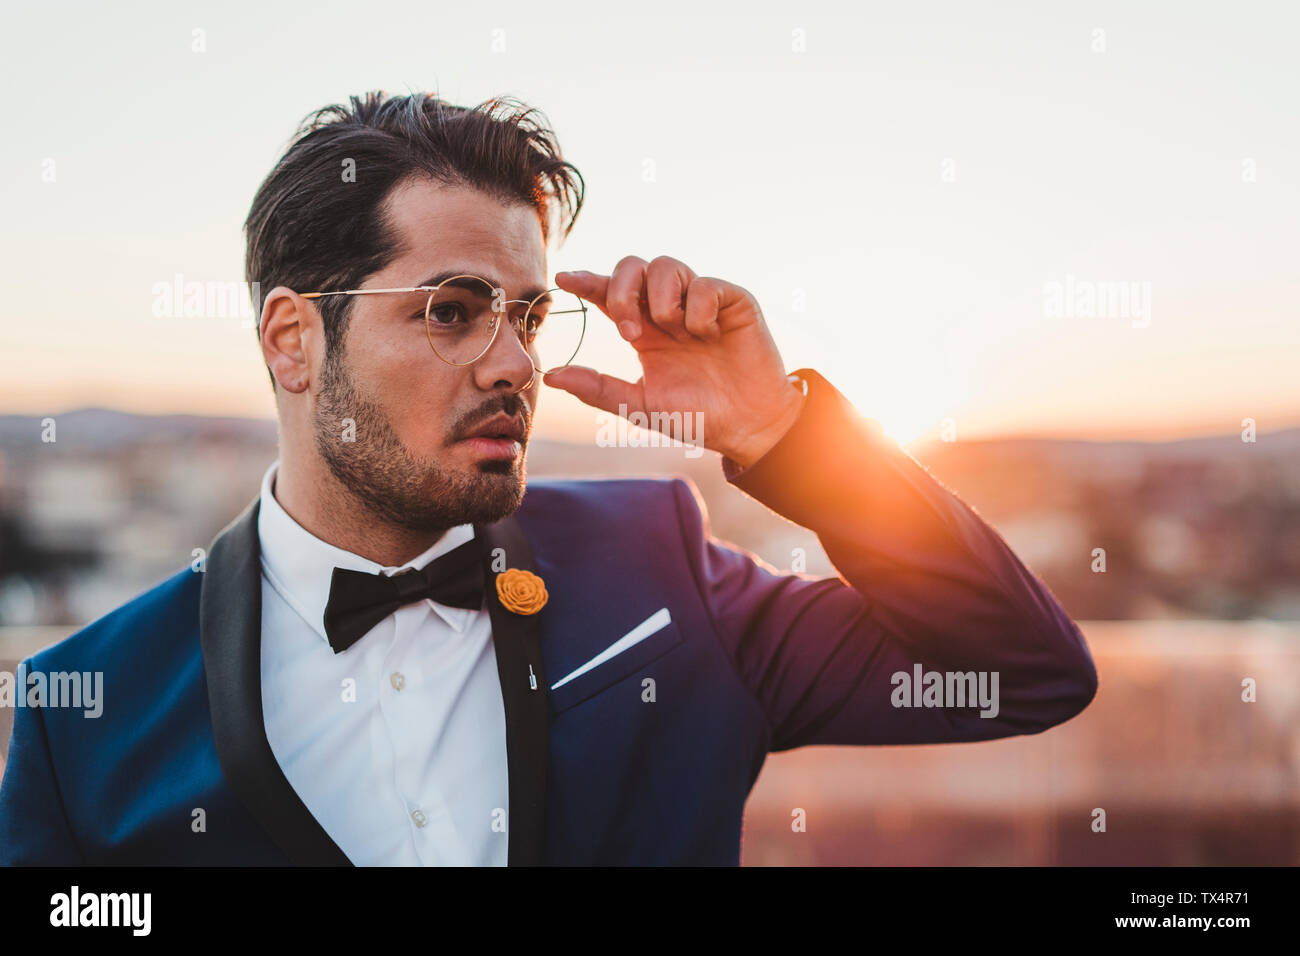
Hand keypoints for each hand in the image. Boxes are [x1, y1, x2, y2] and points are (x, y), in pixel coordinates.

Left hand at [543, 256, 804, 468]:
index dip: (588, 282)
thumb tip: (552, 376)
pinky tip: (709, 336)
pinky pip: (706, 284)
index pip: (609, 294)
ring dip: (662, 299)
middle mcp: (669, 310)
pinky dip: (699, 309)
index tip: (564, 279)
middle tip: (628, 329)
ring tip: (676, 333)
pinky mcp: (732, 300)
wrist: (748, 427)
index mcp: (644, 330)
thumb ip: (599, 389)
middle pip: (633, 267)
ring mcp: (700, 302)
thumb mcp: (641, 406)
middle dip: (622, 289)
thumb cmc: (697, 417)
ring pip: (667, 265)